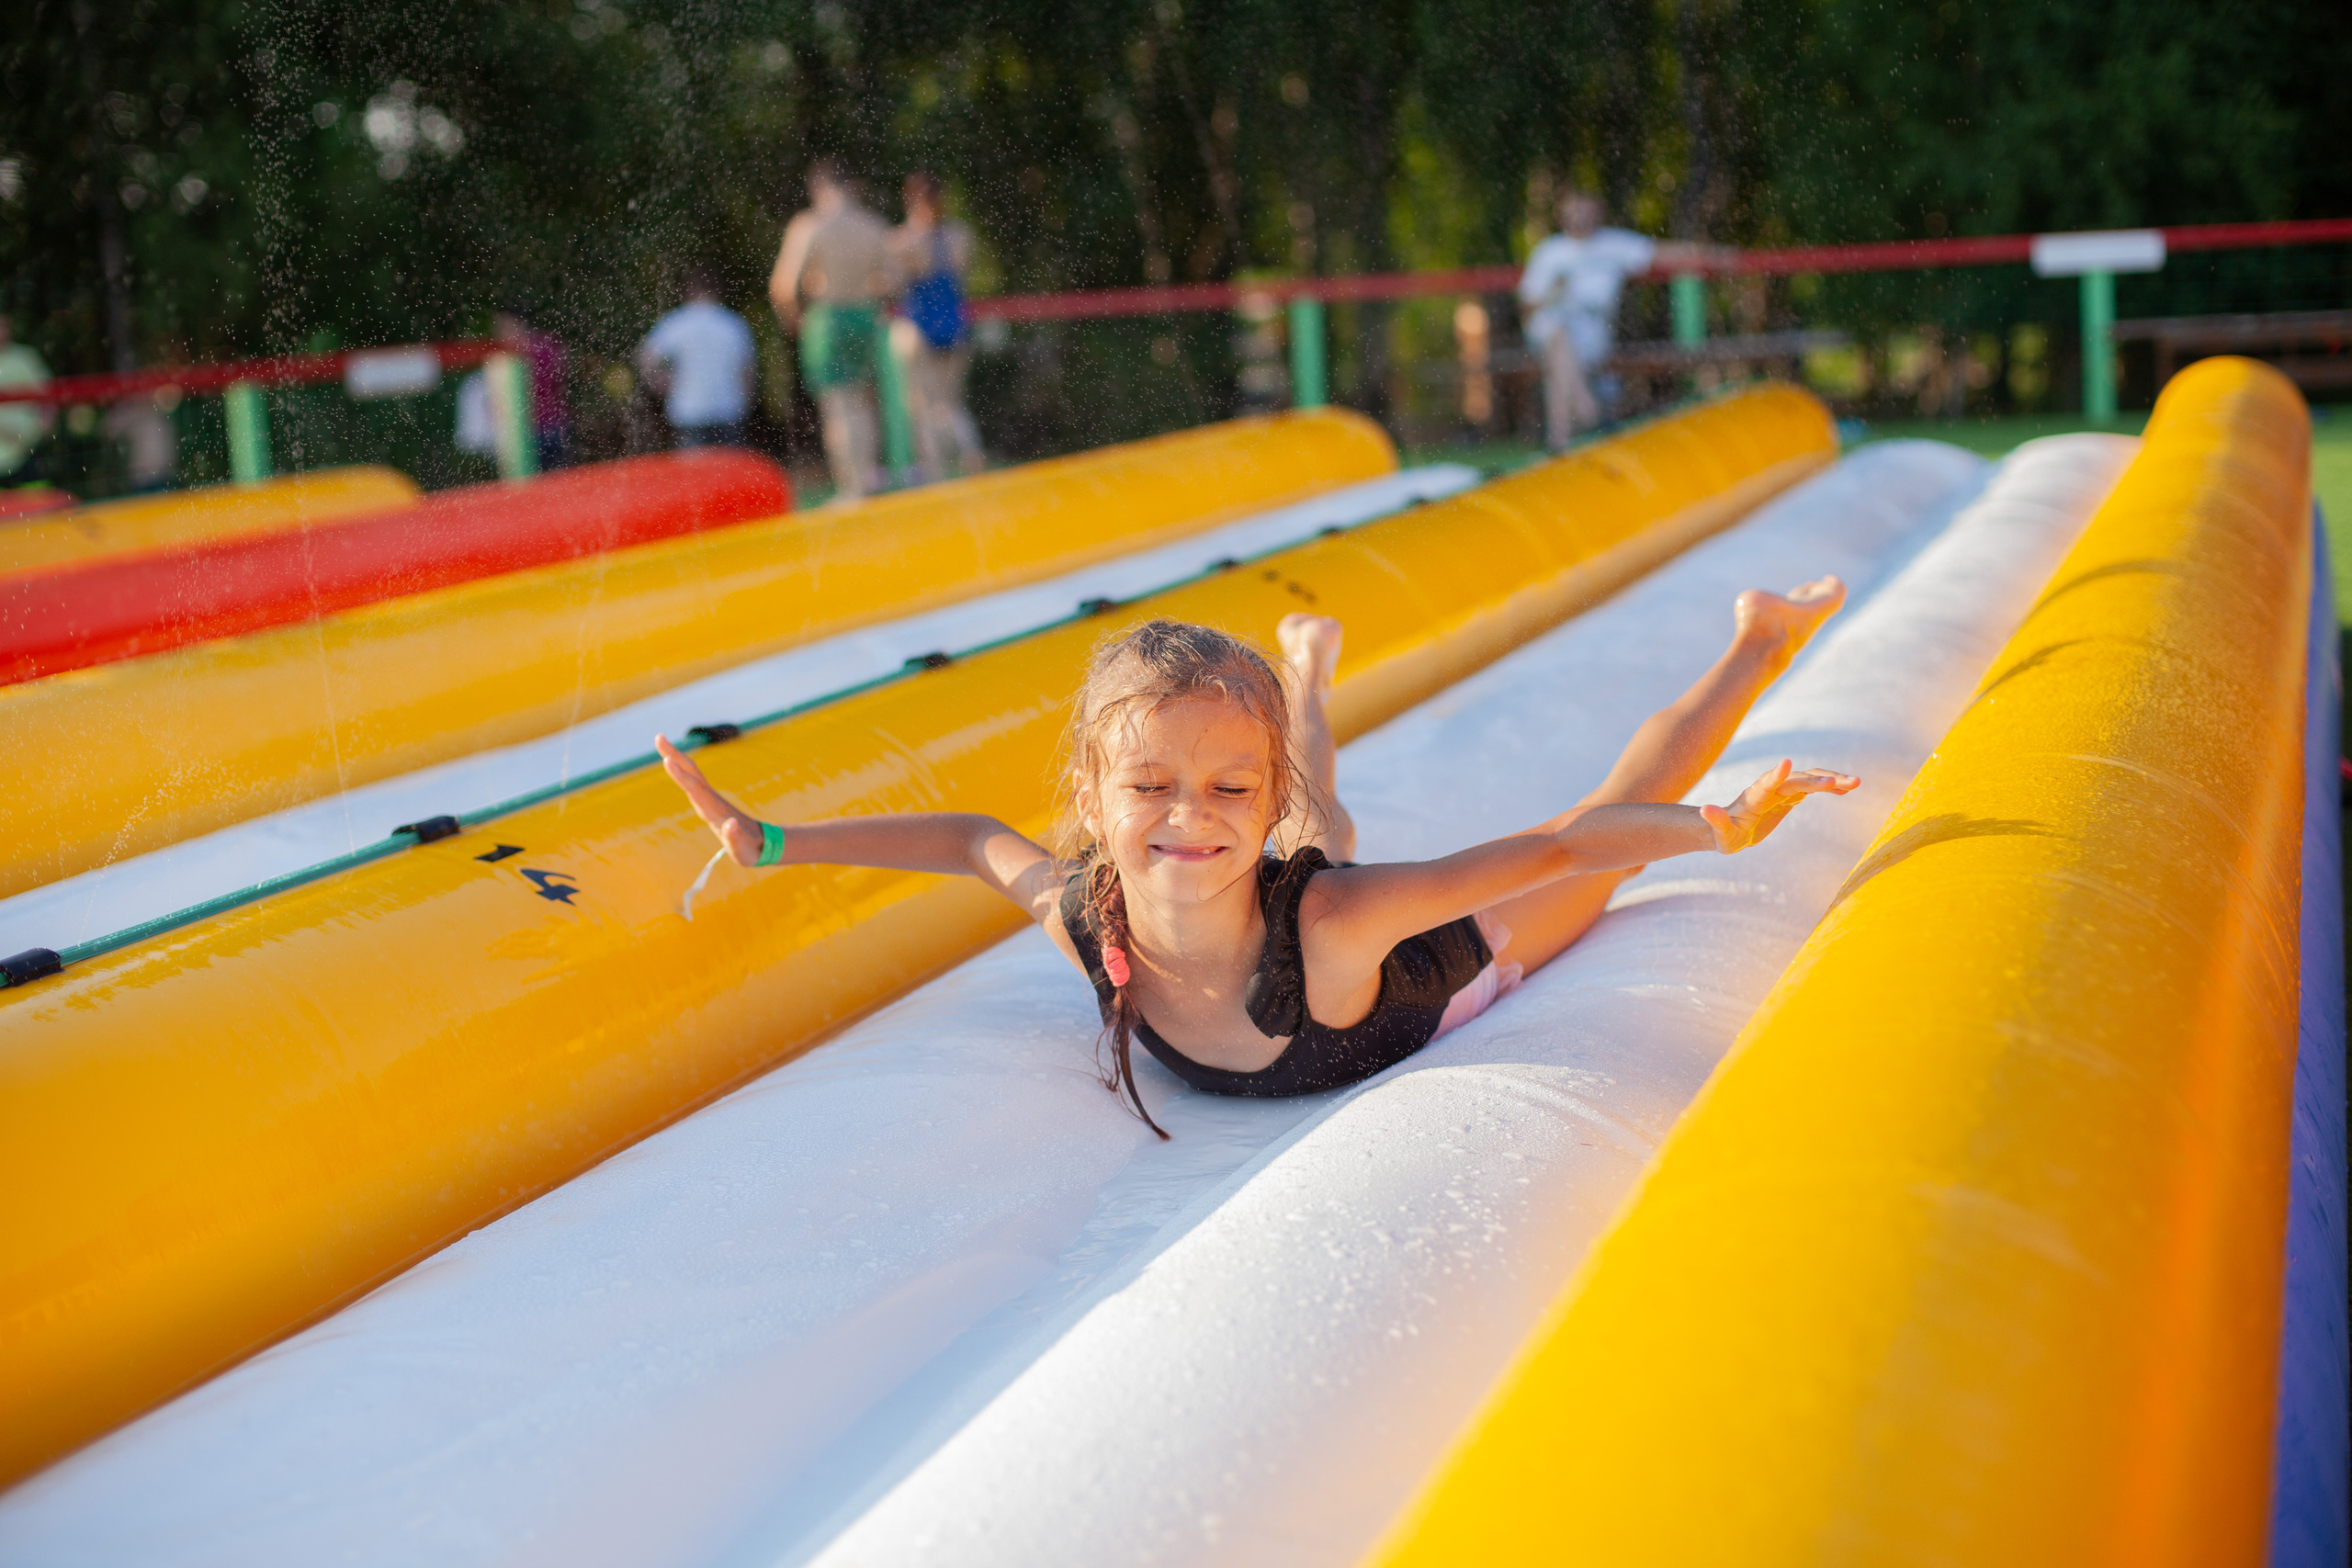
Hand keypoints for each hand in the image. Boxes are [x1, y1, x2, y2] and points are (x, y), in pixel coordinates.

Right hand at [656, 734, 766, 864]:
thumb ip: (736, 838)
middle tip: (658, 736)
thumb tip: (730, 824)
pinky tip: (673, 763)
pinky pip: (693, 781)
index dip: (681, 776)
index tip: (667, 761)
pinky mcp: (710, 802)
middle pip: (692, 773)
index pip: (695, 790)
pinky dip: (682, 769)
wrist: (765, 844)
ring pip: (692, 774)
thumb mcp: (744, 850)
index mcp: (716, 811)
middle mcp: (712, 800)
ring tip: (661, 743)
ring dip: (676, 758)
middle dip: (674, 755)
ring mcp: (711, 799)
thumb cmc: (752, 850)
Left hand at [1699, 759, 1858, 852]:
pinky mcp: (1789, 796)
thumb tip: (1705, 809)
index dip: (1776, 774)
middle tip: (1841, 781)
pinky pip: (1812, 788)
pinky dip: (1829, 787)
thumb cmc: (1723, 834)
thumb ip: (1715, 821)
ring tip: (1856, 783)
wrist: (1729, 829)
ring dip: (1830, 780)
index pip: (1766, 784)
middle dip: (1817, 780)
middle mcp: (1770, 789)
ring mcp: (1781, 790)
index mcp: (1753, 798)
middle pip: (1796, 781)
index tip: (1787, 763)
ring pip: (1808, 780)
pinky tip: (1847, 790)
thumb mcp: (1719, 833)